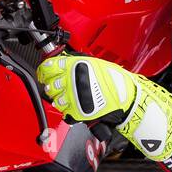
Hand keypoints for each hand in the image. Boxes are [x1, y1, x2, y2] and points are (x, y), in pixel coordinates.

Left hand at [36, 54, 171, 161]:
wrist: (127, 98)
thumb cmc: (115, 80)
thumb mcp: (95, 63)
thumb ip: (77, 62)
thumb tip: (63, 60)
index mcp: (74, 66)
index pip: (48, 67)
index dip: (44, 71)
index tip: (45, 73)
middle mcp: (70, 81)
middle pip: (49, 85)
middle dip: (51, 85)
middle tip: (57, 86)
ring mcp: (72, 97)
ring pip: (55, 99)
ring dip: (59, 98)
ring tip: (67, 96)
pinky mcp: (76, 111)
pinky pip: (64, 111)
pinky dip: (67, 109)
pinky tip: (73, 105)